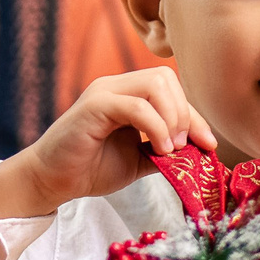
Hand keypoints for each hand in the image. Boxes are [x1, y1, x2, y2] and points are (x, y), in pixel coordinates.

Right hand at [0, 69, 216, 219]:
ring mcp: (104, 92)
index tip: (208, 145)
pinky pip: (136, 105)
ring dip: (173, 117)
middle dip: (185, 113)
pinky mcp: (94, 106)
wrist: (52, 181)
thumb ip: (165, 151)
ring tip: (170, 148)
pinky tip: (159, 149)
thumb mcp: (139, 160)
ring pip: (155, 84)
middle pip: (166, 77)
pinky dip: (156, 126)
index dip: (194, 116)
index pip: (172, 90)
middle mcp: (116, 86)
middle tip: (184, 146)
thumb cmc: (90, 169)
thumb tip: (199, 152)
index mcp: (128, 95)